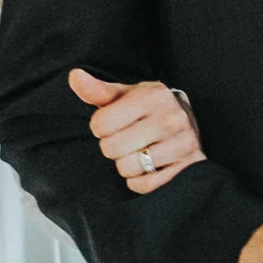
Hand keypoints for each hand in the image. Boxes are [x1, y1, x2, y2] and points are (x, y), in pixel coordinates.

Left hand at [69, 66, 203, 196]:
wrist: (185, 122)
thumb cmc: (145, 110)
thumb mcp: (123, 96)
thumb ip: (97, 90)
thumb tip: (75, 76)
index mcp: (152, 96)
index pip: (101, 124)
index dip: (100, 128)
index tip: (113, 125)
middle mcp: (171, 118)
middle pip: (112, 148)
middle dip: (112, 148)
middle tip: (125, 141)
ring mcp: (183, 143)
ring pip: (128, 168)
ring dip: (126, 165)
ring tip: (138, 153)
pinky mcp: (188, 167)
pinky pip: (145, 185)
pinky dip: (140, 181)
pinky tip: (148, 167)